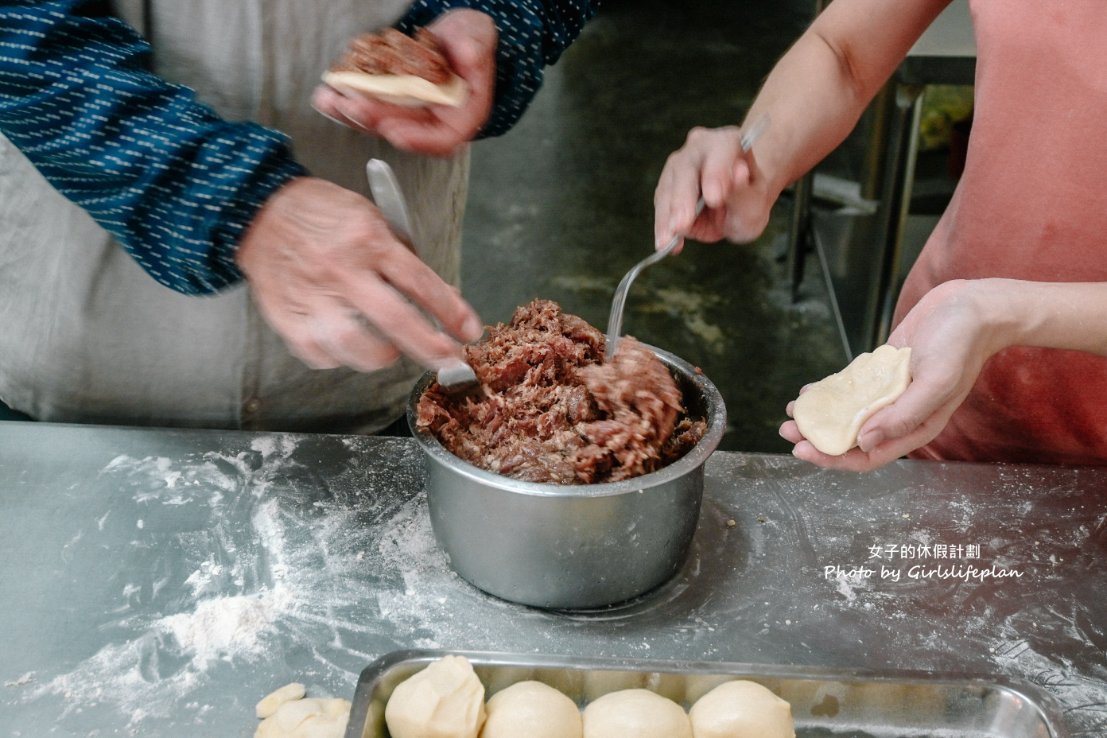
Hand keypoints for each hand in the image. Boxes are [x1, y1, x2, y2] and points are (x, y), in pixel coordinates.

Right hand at [236, 177, 482, 371]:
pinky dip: (340, 357)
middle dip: (430, 349)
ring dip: (382, 357)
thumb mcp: (373, 219)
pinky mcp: (288, 318)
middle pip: (395, 321)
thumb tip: (442, 300)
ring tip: (389, 350)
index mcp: (368, 241)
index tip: (468, 332)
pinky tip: (347, 344)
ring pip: (356, 347)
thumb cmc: (322, 216)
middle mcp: (341, 271)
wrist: (259, 211)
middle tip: (449, 363)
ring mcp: (312, 297)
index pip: (420, 283)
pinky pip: (322, 355)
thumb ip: (405, 260)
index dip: (450, 313)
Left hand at [311, 10, 497, 156]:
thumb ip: (475, 46)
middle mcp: (433, 122)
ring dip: (352, 114)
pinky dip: (346, 102)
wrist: (451, 36)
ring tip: (330, 99)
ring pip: (379, 123)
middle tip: (352, 105)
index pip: (442, 139)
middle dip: (374, 121)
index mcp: (461, 116)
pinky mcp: (390, 106)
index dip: (418, 140)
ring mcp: (409, 115)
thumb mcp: (477, 36)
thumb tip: (469, 58)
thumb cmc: (468, 39)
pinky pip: (367, 109)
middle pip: (403, 131)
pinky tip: (328, 94)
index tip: (394, 131)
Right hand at [653, 124, 773, 251]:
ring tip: (668, 241)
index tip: (714, 198)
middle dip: (683, 199)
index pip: (721, 149)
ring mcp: (679, 165)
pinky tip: (666, 243)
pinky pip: (661, 205)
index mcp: (728, 142)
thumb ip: (745, 191)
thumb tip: (738, 174)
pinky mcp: (666, 186)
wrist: (736, 205)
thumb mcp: (756, 202)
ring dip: (667, 216)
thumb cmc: (748, 200)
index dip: (716, 172)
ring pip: (668, 188)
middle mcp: (699, 148)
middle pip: (686, 168)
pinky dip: (662, 226)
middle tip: (682, 224)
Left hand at [779, 279, 1007, 471]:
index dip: (833, 458)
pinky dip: (828, 393)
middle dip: (817, 438)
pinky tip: (807, 394)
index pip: (867, 456)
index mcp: (916, 426)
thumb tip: (865, 442)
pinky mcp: (882, 371)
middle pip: (851, 438)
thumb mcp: (937, 380)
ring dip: (818, 417)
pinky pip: (850, 389)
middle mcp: (899, 414)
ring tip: (790, 414)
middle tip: (787, 430)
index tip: (802, 450)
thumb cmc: (962, 344)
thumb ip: (903, 414)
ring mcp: (889, 393)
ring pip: (846, 414)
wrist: (973, 307)